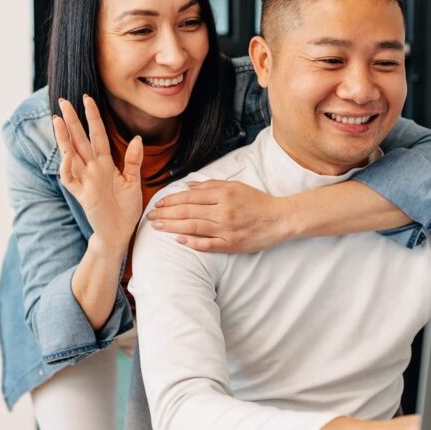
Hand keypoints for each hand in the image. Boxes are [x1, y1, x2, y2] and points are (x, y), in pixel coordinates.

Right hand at [54, 96, 143, 252]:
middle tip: (63, 101)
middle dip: (72, 121)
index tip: (87, 99)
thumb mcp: (133, 181)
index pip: (97, 135)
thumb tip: (136, 138)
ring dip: (64, 138)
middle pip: (80, 140)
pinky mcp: (82, 195)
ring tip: (57, 119)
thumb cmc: (125, 209)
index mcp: (105, 164)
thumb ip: (133, 160)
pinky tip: (67, 154)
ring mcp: (85, 180)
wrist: (120, 233)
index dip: (93, 117)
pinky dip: (67, 167)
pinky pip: (70, 179)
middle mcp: (93, 169)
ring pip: (71, 155)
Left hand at [147, 180, 291, 252]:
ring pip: (193, 227)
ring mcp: (227, 228)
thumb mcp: (235, 186)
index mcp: (223, 194)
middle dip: (166, 214)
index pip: (190, 196)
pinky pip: (208, 244)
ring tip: (157, 228)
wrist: (279, 219)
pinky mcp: (231, 244)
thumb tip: (188, 186)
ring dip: (173, 227)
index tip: (158, 204)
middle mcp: (223, 210)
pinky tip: (179, 241)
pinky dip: (192, 242)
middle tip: (150, 217)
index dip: (171, 200)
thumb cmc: (257, 202)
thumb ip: (211, 186)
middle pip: (188, 211)